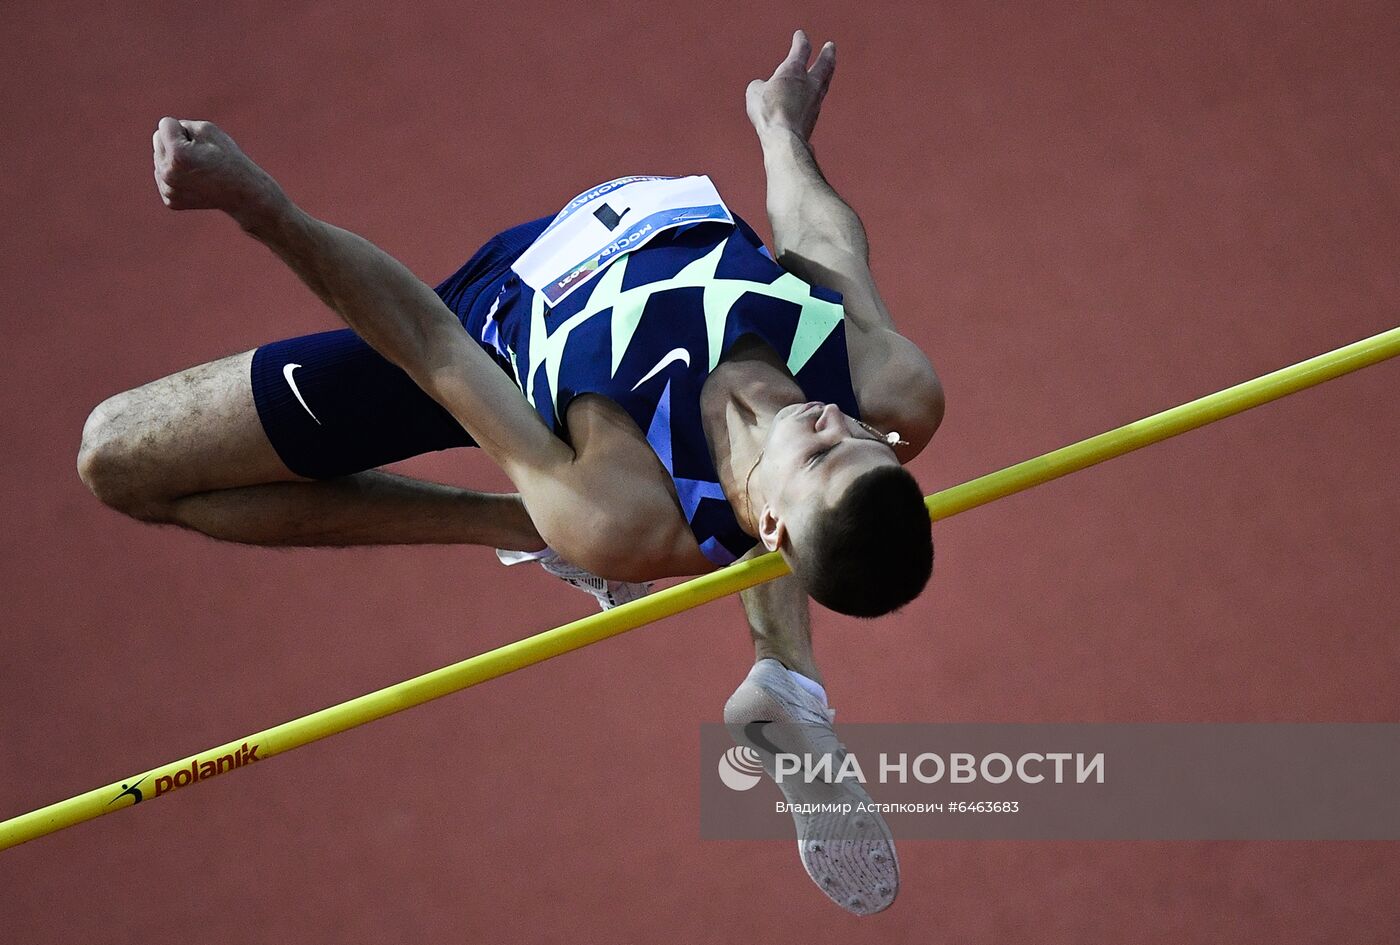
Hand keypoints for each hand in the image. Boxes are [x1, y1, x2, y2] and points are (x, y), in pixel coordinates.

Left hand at [152, 117, 284, 226]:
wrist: (241, 193)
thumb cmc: (226, 158)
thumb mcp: (208, 129)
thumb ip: (180, 125)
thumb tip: (160, 139)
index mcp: (177, 154)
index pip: (165, 124)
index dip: (184, 129)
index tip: (201, 144)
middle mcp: (168, 173)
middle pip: (158, 140)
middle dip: (175, 143)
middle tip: (199, 156)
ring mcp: (168, 189)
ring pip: (159, 159)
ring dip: (174, 159)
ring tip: (197, 169)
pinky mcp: (170, 200)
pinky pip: (163, 177)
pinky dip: (176, 176)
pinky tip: (194, 181)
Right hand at [745, 29, 835, 141]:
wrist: (785, 138)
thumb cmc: (768, 111)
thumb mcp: (755, 93)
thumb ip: (760, 86)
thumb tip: (764, 89)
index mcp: (793, 71)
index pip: (801, 49)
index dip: (800, 41)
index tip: (800, 35)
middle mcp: (809, 84)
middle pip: (824, 65)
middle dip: (827, 54)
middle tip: (831, 47)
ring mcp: (814, 102)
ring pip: (824, 83)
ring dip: (827, 74)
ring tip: (829, 70)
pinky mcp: (813, 118)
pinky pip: (816, 103)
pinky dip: (814, 98)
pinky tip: (812, 101)